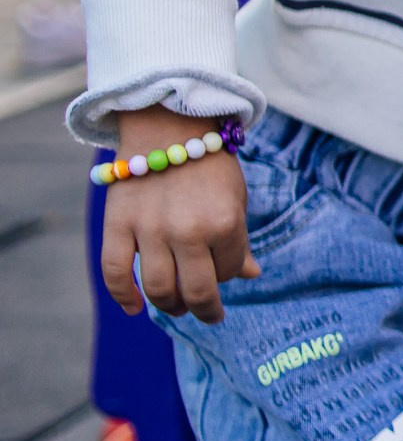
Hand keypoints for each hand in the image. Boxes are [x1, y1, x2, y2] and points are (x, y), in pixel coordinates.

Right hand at [98, 106, 255, 323]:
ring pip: (157, 288)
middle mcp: (187, 231)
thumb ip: (239, 240)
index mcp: (224, 222)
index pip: (229, 271)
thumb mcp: (236, 198)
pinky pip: (114, 272)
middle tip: (209, 314)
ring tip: (177, 306)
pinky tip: (134, 308)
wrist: (167, 127)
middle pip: (195, 290)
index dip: (229, 274)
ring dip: (169, 305)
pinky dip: (122, 296)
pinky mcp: (117, 225)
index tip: (225, 270)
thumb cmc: (208, 164)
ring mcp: (149, 230)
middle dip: (205, 309)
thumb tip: (250, 275)